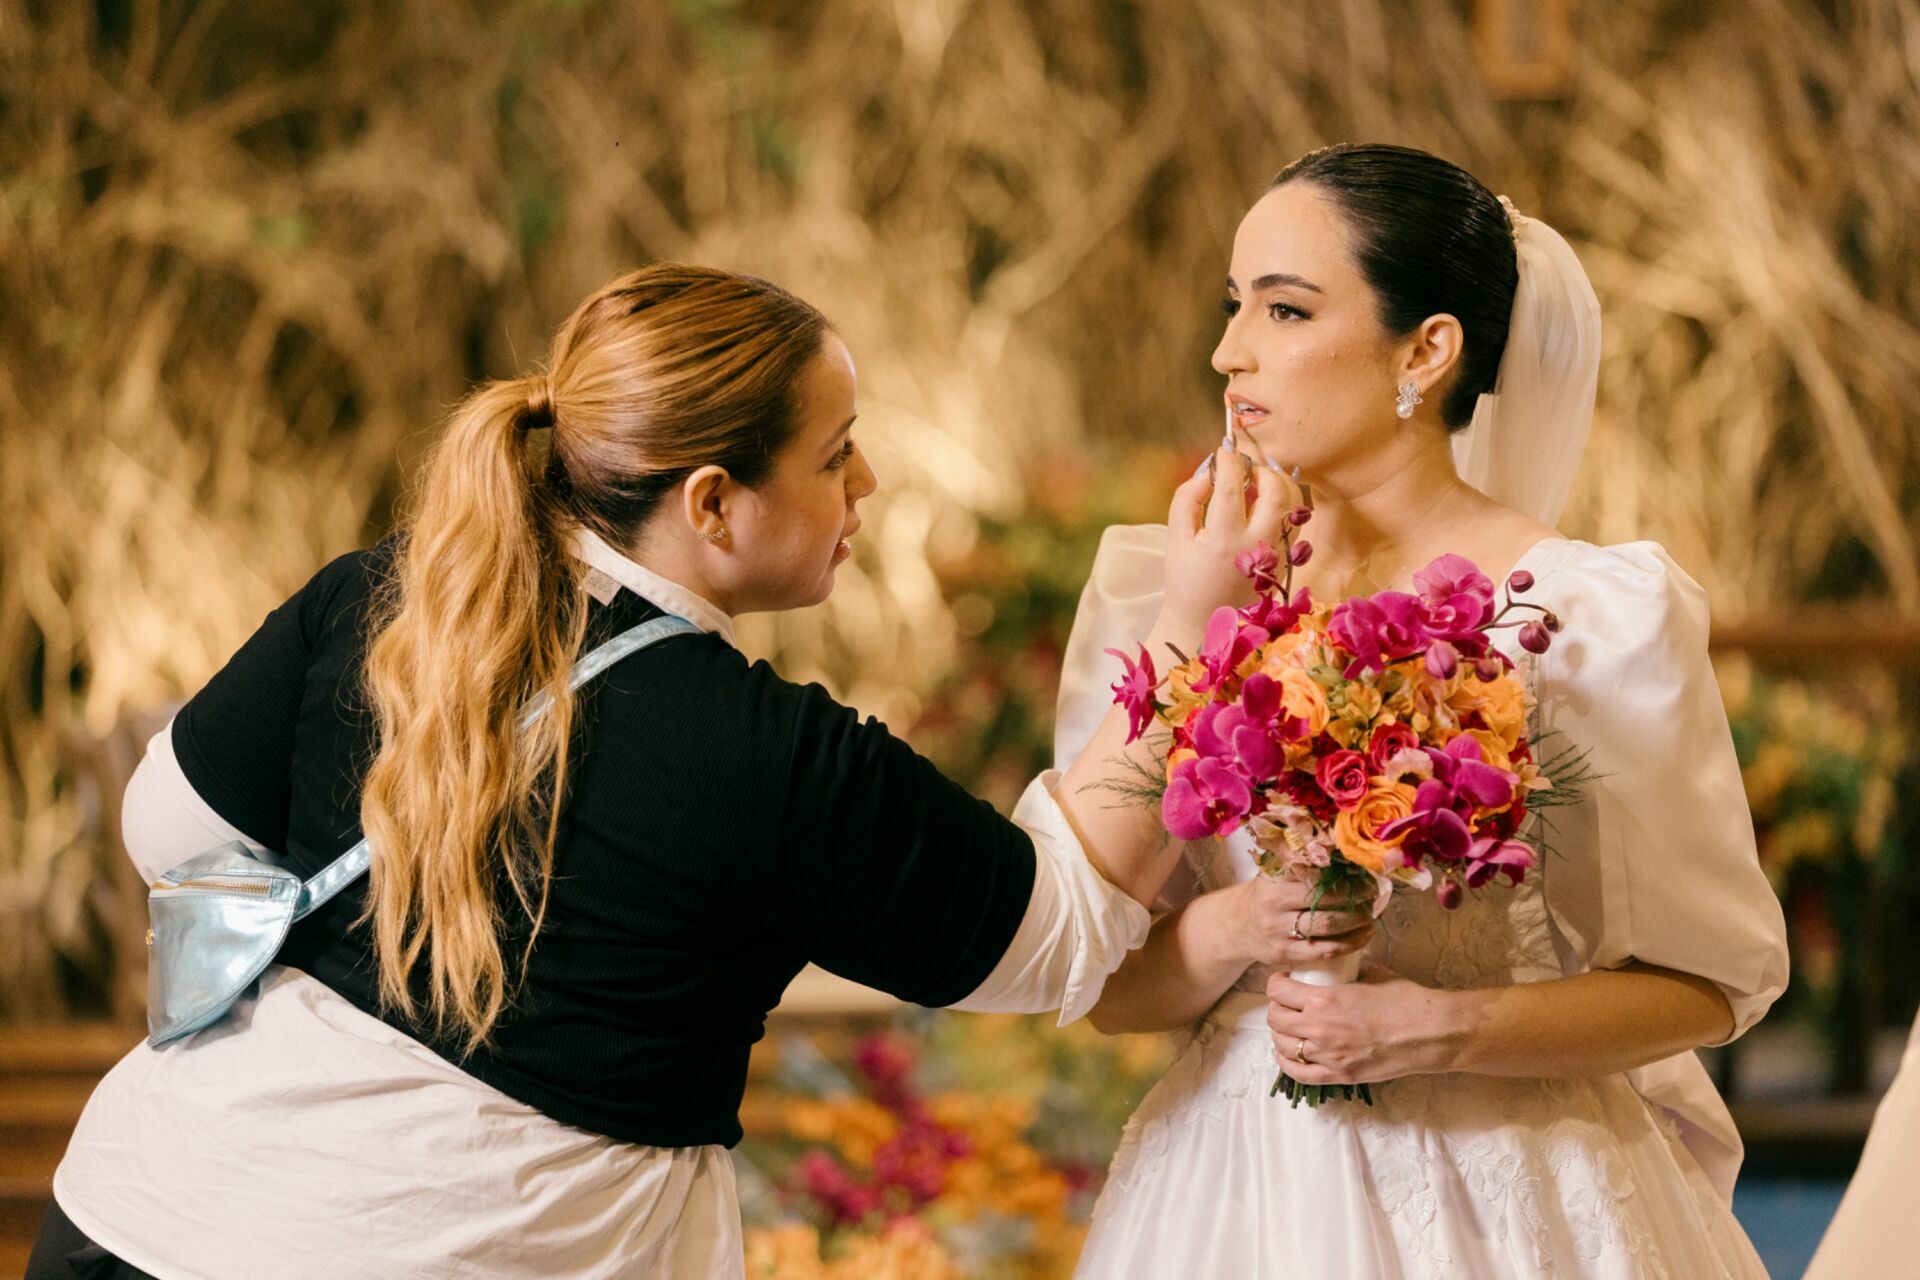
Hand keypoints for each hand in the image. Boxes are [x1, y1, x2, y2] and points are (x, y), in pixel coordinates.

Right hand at [1157, 441, 1290, 633]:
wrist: (1202, 619)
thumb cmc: (1185, 578)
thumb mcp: (1175, 537)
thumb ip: (1187, 498)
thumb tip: (1209, 472)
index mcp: (1223, 540)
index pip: (1233, 487)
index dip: (1229, 461)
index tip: (1224, 449)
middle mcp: (1256, 547)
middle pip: (1274, 491)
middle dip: (1261, 469)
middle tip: (1245, 466)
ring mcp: (1277, 555)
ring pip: (1294, 504)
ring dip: (1279, 483)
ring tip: (1259, 480)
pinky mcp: (1287, 561)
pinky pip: (1296, 521)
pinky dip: (1286, 503)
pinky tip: (1268, 500)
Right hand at [1230, 873, 1373, 968]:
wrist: (1238, 925)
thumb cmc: (1267, 895)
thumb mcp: (1276, 875)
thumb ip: (1303, 866)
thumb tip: (1348, 857)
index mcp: (1274, 879)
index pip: (1316, 875)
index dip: (1345, 876)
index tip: (1365, 875)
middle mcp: (1274, 905)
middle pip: (1324, 899)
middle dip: (1356, 897)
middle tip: (1374, 894)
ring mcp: (1279, 932)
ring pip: (1327, 926)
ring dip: (1356, 921)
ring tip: (1371, 915)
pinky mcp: (1285, 954)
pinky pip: (1324, 951)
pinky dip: (1350, 944)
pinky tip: (1364, 936)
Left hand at [1264, 962, 1465, 1086]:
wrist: (1431, 1033)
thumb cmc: (1406, 1000)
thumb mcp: (1371, 974)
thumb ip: (1347, 972)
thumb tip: (1337, 966)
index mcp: (1325, 999)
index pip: (1278, 991)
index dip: (1277, 983)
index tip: (1284, 981)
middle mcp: (1319, 1028)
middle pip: (1275, 1019)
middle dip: (1277, 1007)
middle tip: (1288, 1003)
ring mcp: (1328, 1055)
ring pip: (1282, 1045)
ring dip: (1281, 1033)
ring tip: (1290, 1026)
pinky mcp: (1340, 1075)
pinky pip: (1298, 1074)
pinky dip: (1286, 1062)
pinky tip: (1288, 1053)